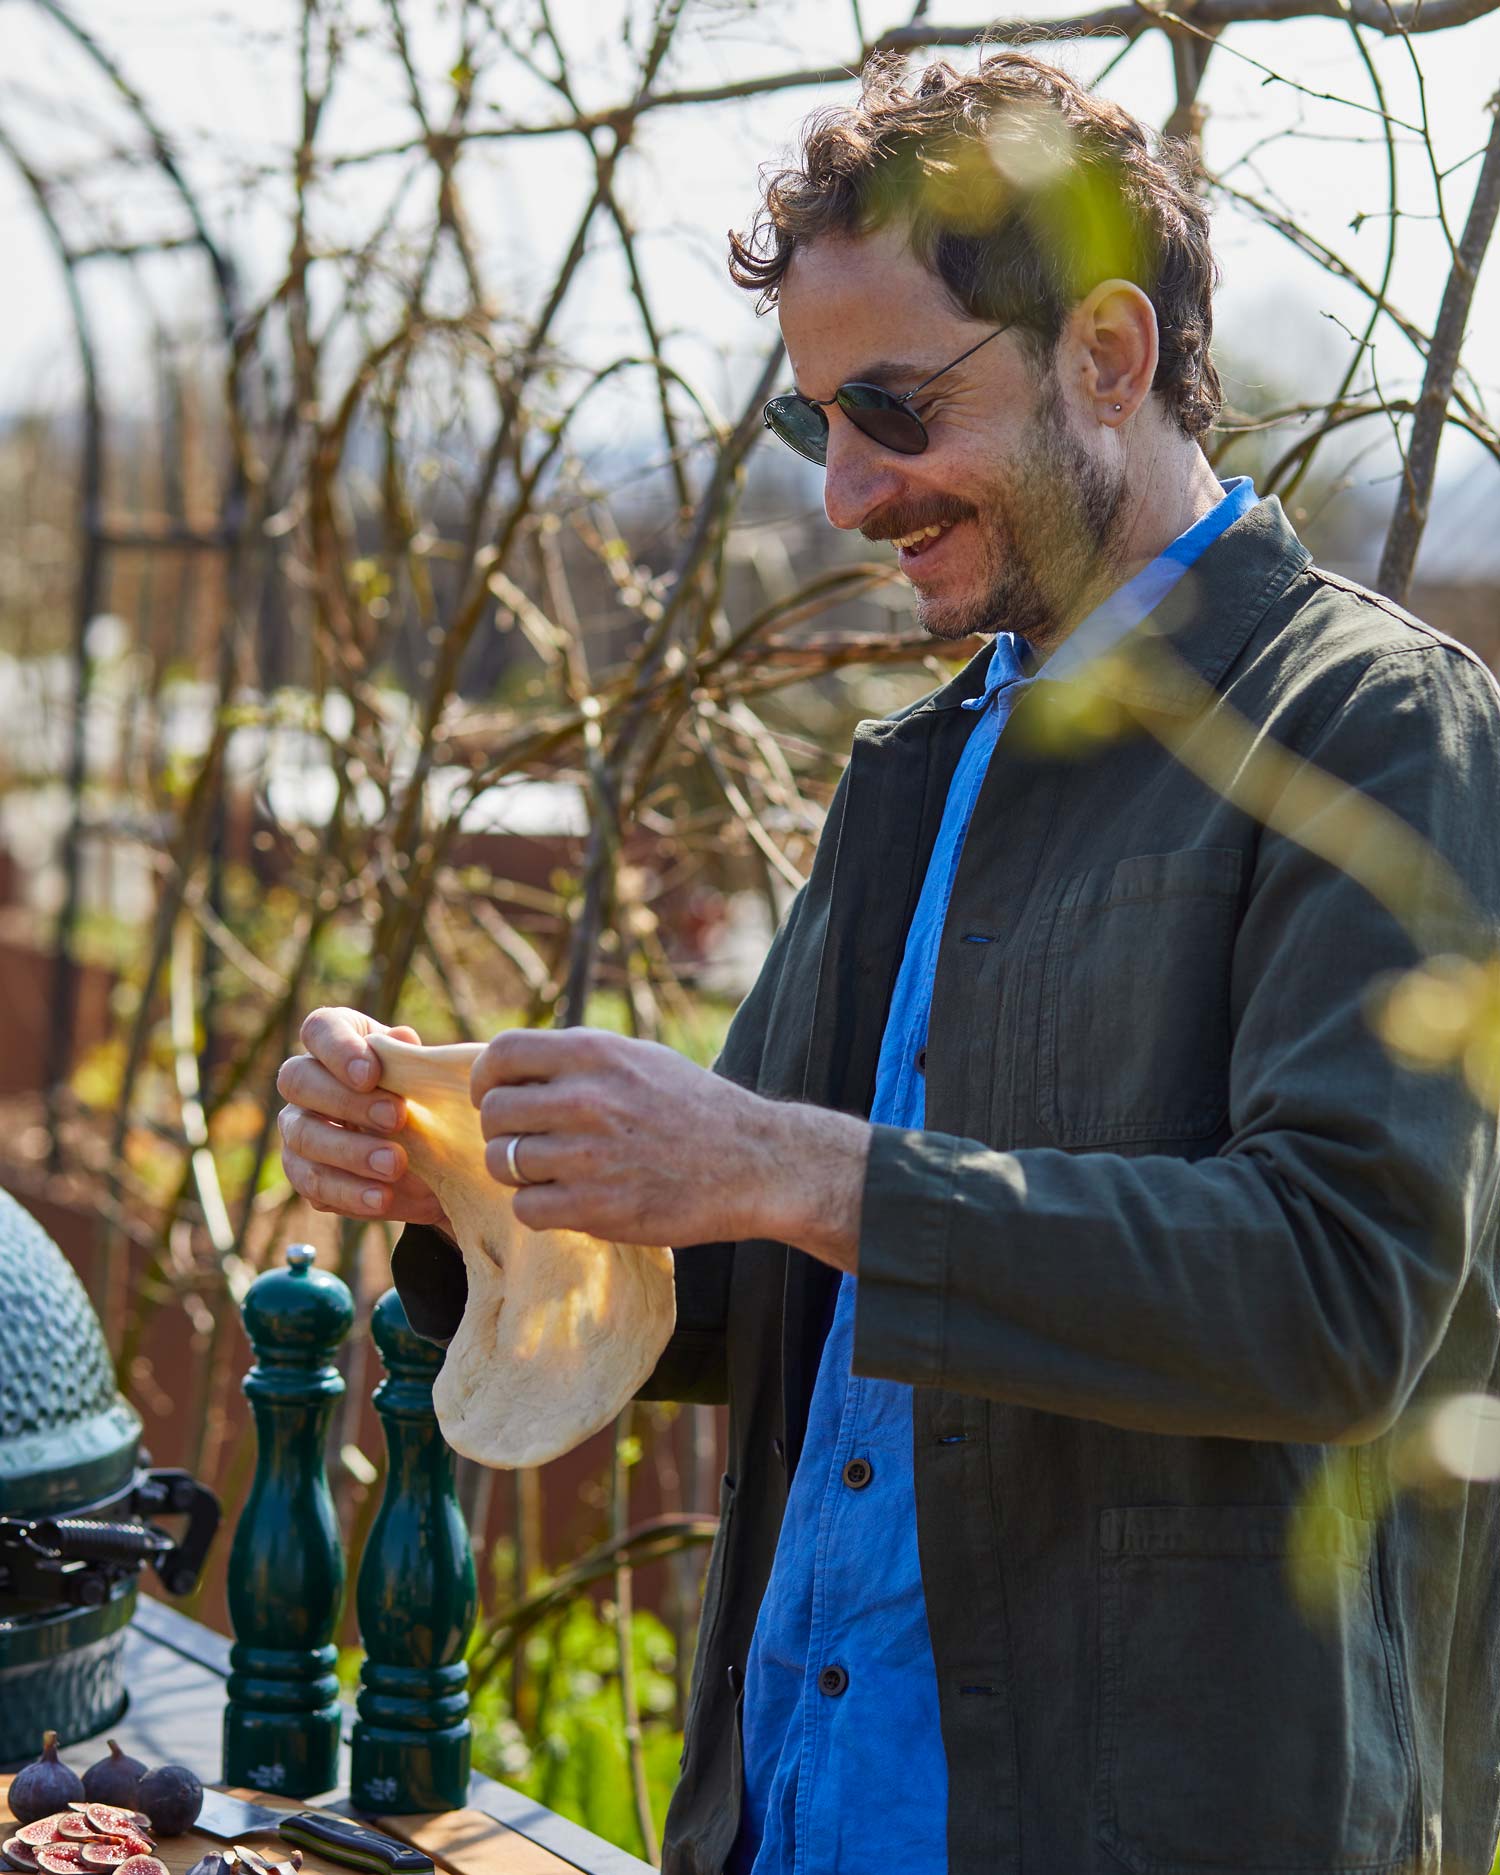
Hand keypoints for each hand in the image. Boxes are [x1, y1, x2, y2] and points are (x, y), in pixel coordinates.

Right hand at [277, 1006, 453, 1232]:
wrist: (440, 1163)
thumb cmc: (429, 1103)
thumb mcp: (430, 1082)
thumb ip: (413, 1063)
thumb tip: (402, 1038)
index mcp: (339, 1042)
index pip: (319, 1029)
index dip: (338, 1049)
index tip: (371, 1074)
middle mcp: (307, 1080)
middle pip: (298, 1080)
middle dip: (347, 1101)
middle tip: (397, 1118)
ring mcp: (299, 1127)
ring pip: (302, 1135)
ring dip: (350, 1152)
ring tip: (395, 1165)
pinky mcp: (303, 1172)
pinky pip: (313, 1183)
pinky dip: (350, 1192)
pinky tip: (382, 1198)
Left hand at [469, 1026, 871, 1266]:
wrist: (754, 1163)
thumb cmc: (695, 1108)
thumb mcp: (641, 1059)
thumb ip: (580, 1059)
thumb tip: (514, 1068)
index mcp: (596, 1054)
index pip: (502, 1054)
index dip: (486, 1078)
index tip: (493, 1096)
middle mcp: (587, 1099)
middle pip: (495, 1112)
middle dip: (499, 1130)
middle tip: (523, 1141)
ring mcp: (589, 1154)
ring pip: (504, 1162)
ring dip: (516, 1171)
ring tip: (548, 1172)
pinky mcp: (596, 1206)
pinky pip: (527, 1207)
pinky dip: (537, 1207)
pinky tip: (564, 1200)